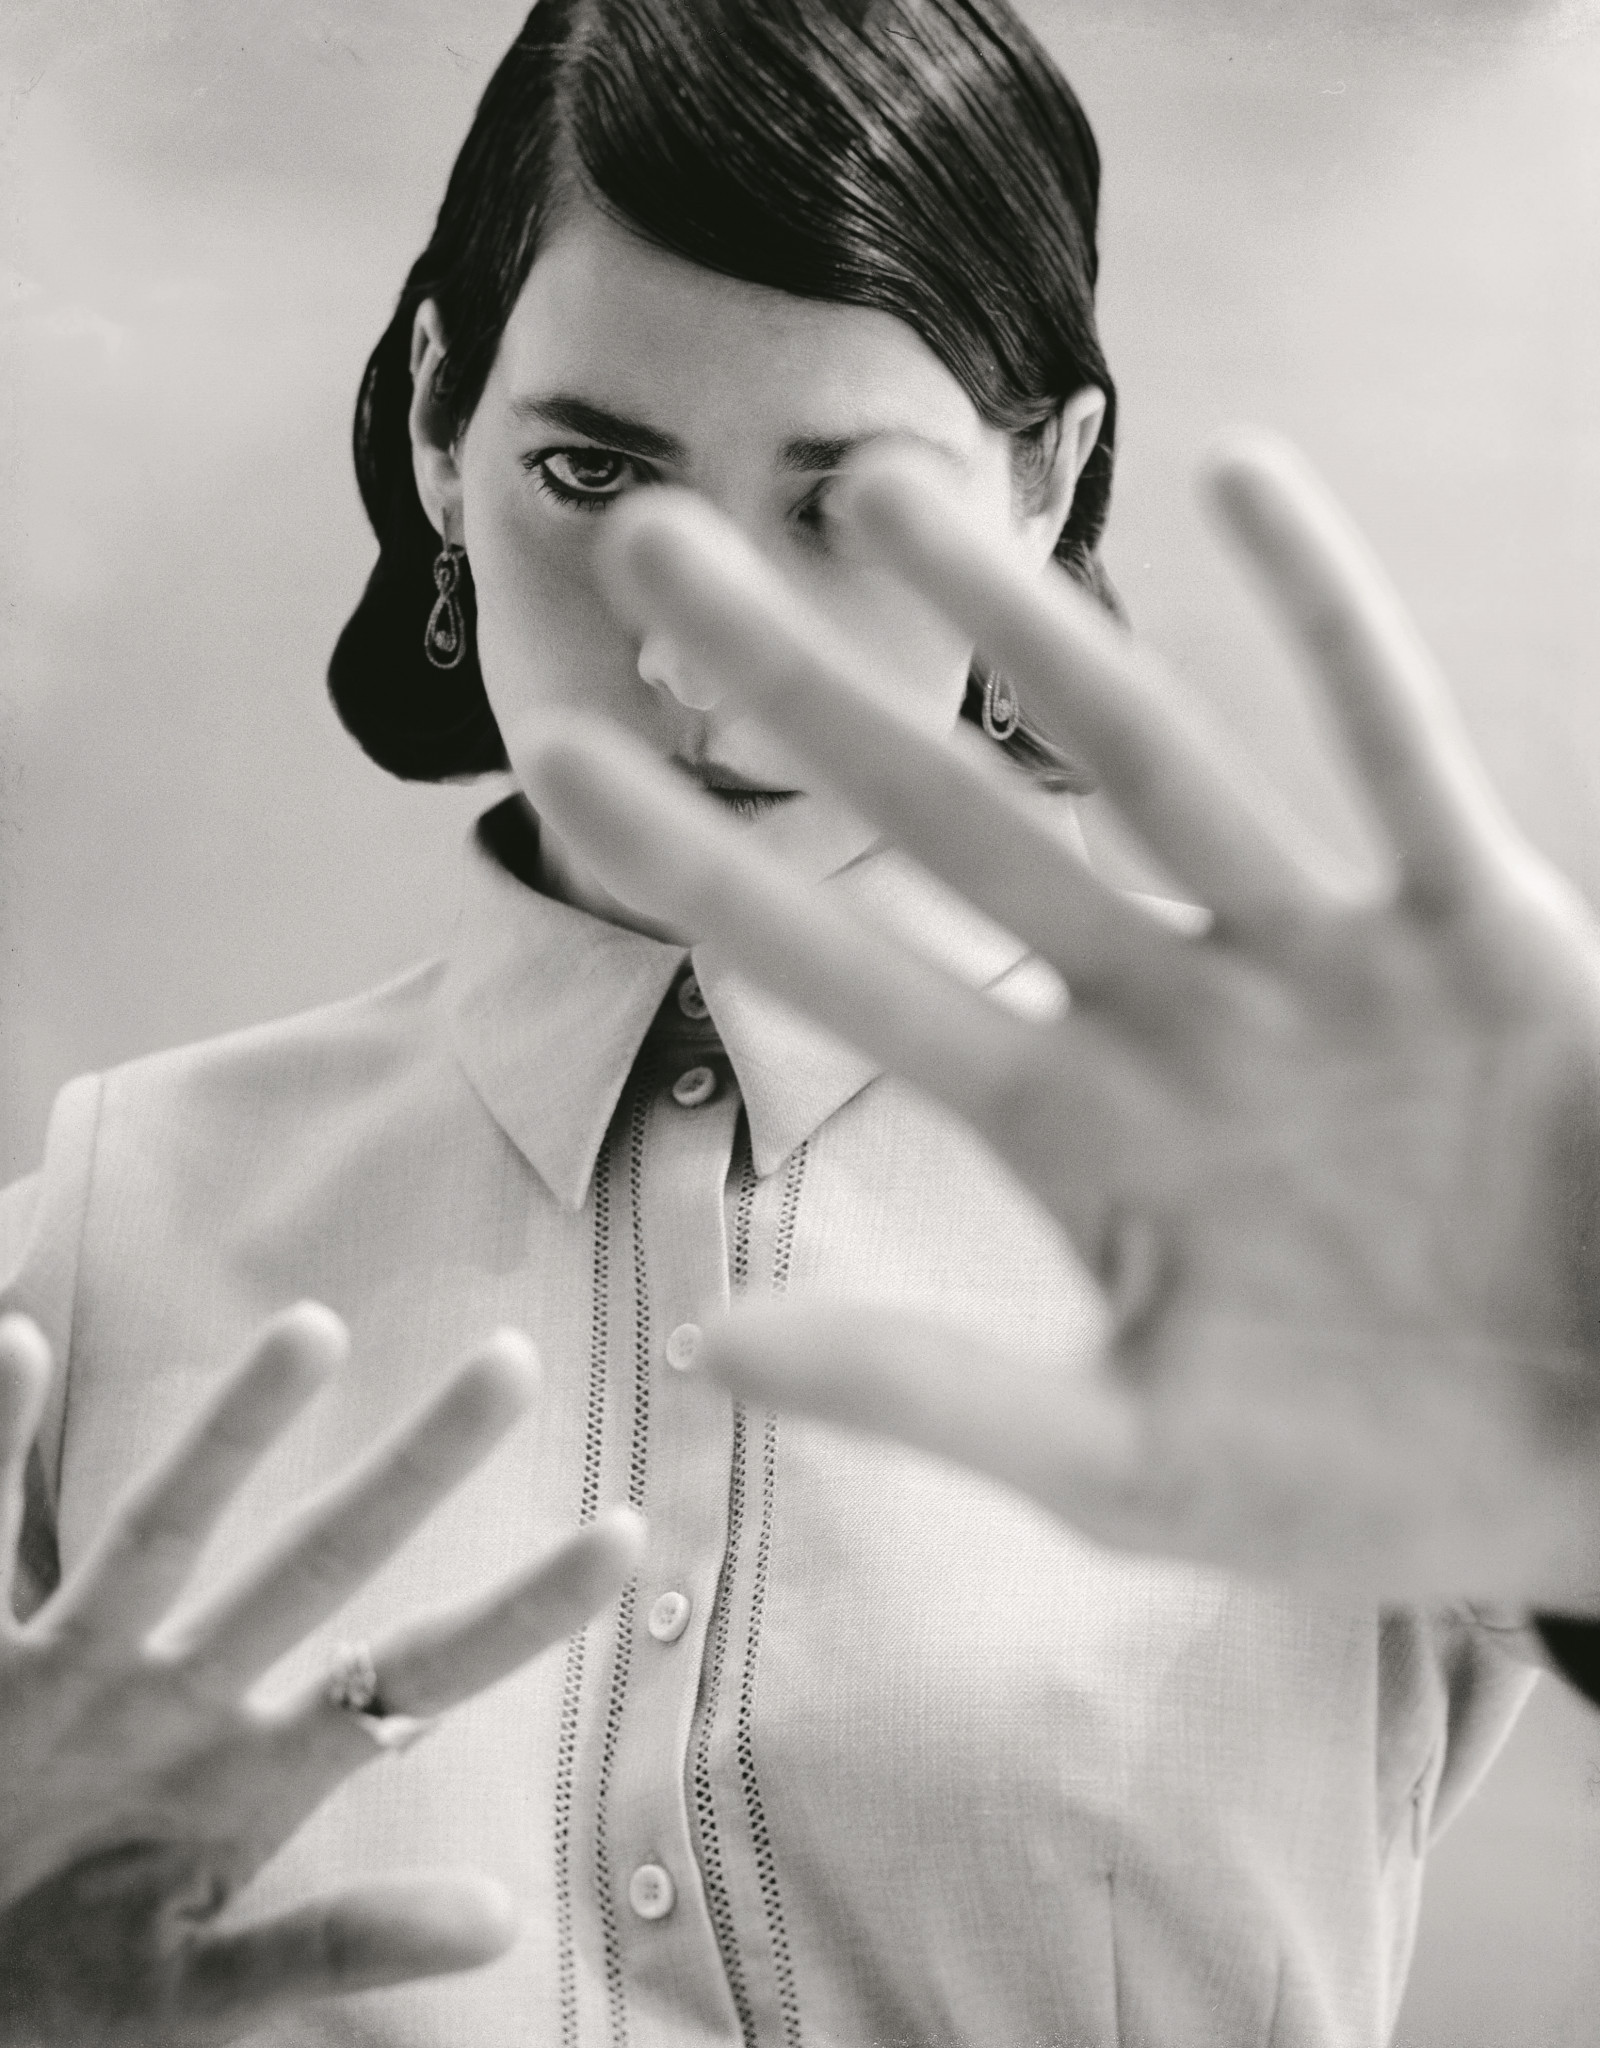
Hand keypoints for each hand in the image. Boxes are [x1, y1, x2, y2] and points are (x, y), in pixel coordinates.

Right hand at [0, 1305, 642, 2042]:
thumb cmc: (62, 1998)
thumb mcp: (199, 1992)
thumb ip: (337, 1945)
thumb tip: (501, 1921)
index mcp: (260, 1771)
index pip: (416, 1673)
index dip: (518, 1612)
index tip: (625, 1534)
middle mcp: (185, 1694)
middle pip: (322, 1560)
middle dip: (417, 1470)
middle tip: (516, 1362)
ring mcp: (78, 1671)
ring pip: (164, 1530)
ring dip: (235, 1432)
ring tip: (315, 1329)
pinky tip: (20, 1344)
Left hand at [521, 434, 1599, 1608]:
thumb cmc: (1374, 1485)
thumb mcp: (1132, 1464)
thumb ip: (930, 1392)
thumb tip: (706, 1342)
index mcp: (1074, 1134)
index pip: (848, 974)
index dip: (704, 870)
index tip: (556, 758)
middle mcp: (1167, 1014)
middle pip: (953, 818)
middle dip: (803, 688)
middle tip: (645, 541)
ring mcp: (1319, 961)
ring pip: (1146, 752)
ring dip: (1021, 616)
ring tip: (878, 484)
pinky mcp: (1482, 931)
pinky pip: (1394, 752)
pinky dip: (1331, 624)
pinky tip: (1244, 476)